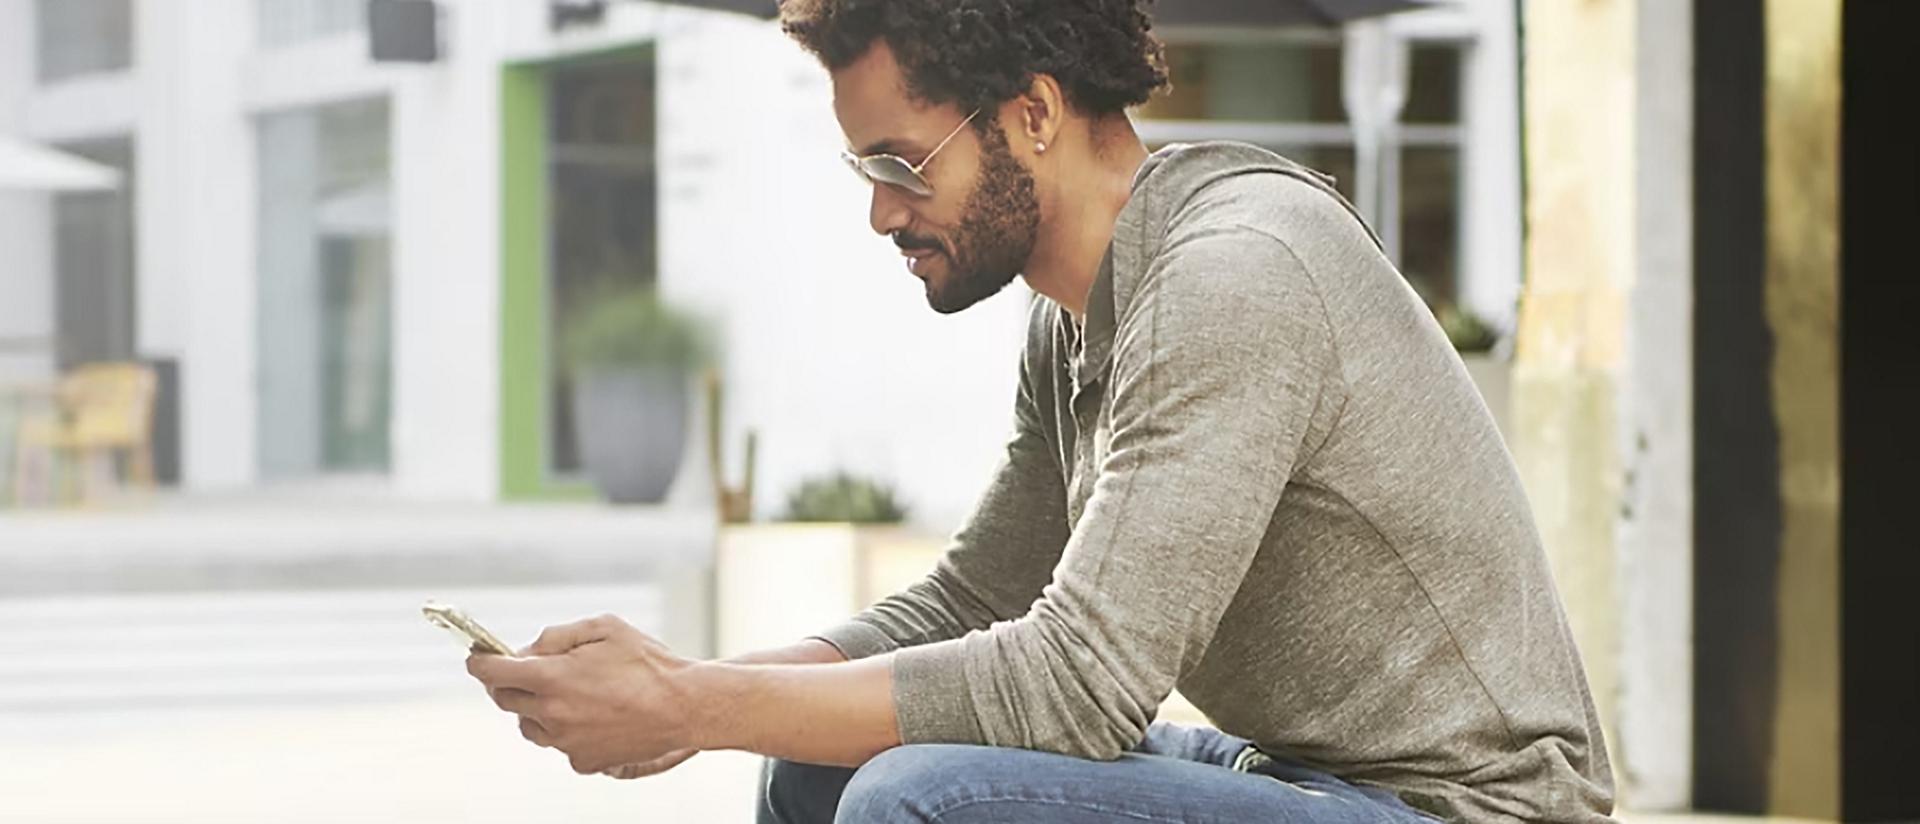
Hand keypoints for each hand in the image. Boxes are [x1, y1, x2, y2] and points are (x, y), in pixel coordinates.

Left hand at [466, 614, 698, 774]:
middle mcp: (552, 713)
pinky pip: (559, 744)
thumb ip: (559, 635)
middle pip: (505, 700)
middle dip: (507, 683)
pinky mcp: (583, 760)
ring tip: (565, 693)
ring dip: (535, 708)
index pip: (494, 672)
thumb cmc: (648, 664)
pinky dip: (565, 730)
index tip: (477, 658)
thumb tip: (530, 649)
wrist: (684, 706)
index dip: (480, 663)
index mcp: (552, 677)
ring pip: (529, 726)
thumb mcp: (604, 628)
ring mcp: (566, 741)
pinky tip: (591, 715)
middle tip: (522, 670)